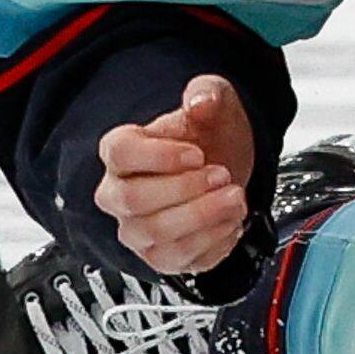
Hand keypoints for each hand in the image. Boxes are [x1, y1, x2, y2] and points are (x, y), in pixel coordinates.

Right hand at [95, 76, 255, 275]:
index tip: (196, 153)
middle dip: (186, 190)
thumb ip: (206, 94)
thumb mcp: (214, 101)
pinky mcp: (161, 256)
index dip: (159, 156)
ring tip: (235, 197)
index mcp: (122, 150)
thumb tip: (200, 101)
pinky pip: (180, 259)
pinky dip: (213, 242)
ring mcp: (137, 229)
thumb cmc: (208, 134)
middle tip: (222, 175)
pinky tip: (232, 220)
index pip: (121, 154)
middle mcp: (119, 194)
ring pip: (155, 235)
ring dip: (202, 218)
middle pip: (134, 201)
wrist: (226, 163)